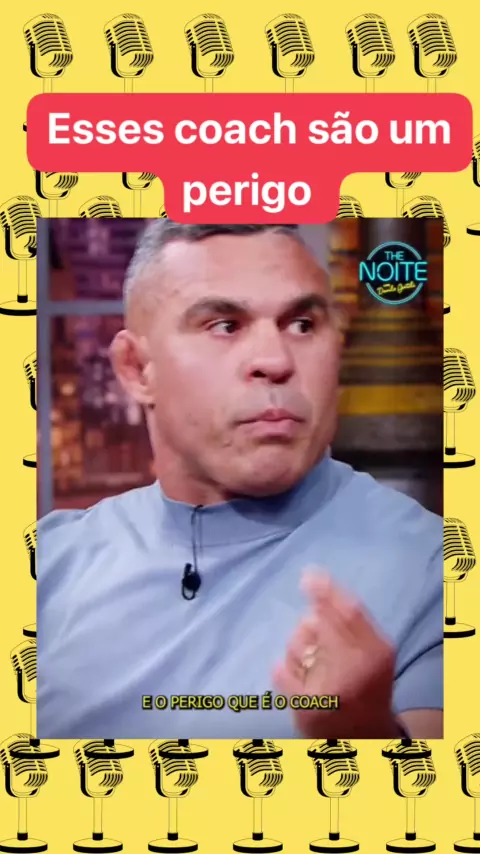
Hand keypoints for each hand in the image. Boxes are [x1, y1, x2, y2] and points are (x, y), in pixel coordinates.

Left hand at [272, 570, 397, 738]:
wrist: (366, 738)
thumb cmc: (369, 686)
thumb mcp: (375, 652)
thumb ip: (353, 622)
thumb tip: (316, 587)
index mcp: (376, 653)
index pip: (349, 611)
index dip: (327, 590)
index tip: (308, 575)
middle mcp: (355, 671)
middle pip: (316, 625)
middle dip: (309, 625)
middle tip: (313, 635)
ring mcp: (329, 691)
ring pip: (295, 646)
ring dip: (297, 648)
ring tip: (310, 664)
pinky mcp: (305, 708)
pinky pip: (280, 670)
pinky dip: (283, 668)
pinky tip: (293, 676)